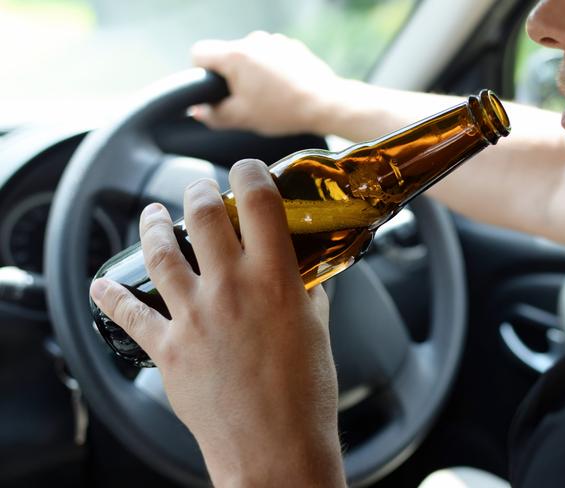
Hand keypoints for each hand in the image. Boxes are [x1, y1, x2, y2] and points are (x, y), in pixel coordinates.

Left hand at [90, 159, 344, 486]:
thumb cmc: (305, 395)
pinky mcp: (166, 348)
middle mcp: (230, 289)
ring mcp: (193, 316)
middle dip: (197, 190)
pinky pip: (128, 313)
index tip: (247, 169)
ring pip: (160, 251)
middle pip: (201, 214)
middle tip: (199, 189)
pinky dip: (110, 296)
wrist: (275, 451)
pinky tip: (102, 284)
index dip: (250, 171)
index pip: (258, 200)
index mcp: (275, 280)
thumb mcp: (317, 330)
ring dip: (153, 225)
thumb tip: (301, 269)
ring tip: (152, 214)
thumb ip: (306, 290)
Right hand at [190, 31, 342, 135]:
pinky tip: (283, 90)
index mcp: (236, 55)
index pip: (199, 53)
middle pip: (226, 56)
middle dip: (230, 78)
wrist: (325, 103)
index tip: (213, 90)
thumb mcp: (242, 118)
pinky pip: (270, 56)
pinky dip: (271, 71)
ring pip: (250, 57)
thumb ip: (213, 115)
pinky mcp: (291, 46)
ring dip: (252, 74)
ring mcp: (274, 41)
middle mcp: (253, 40)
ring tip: (268, 98)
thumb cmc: (283, 111)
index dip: (200, 73)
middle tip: (245, 102)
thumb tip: (198, 111)